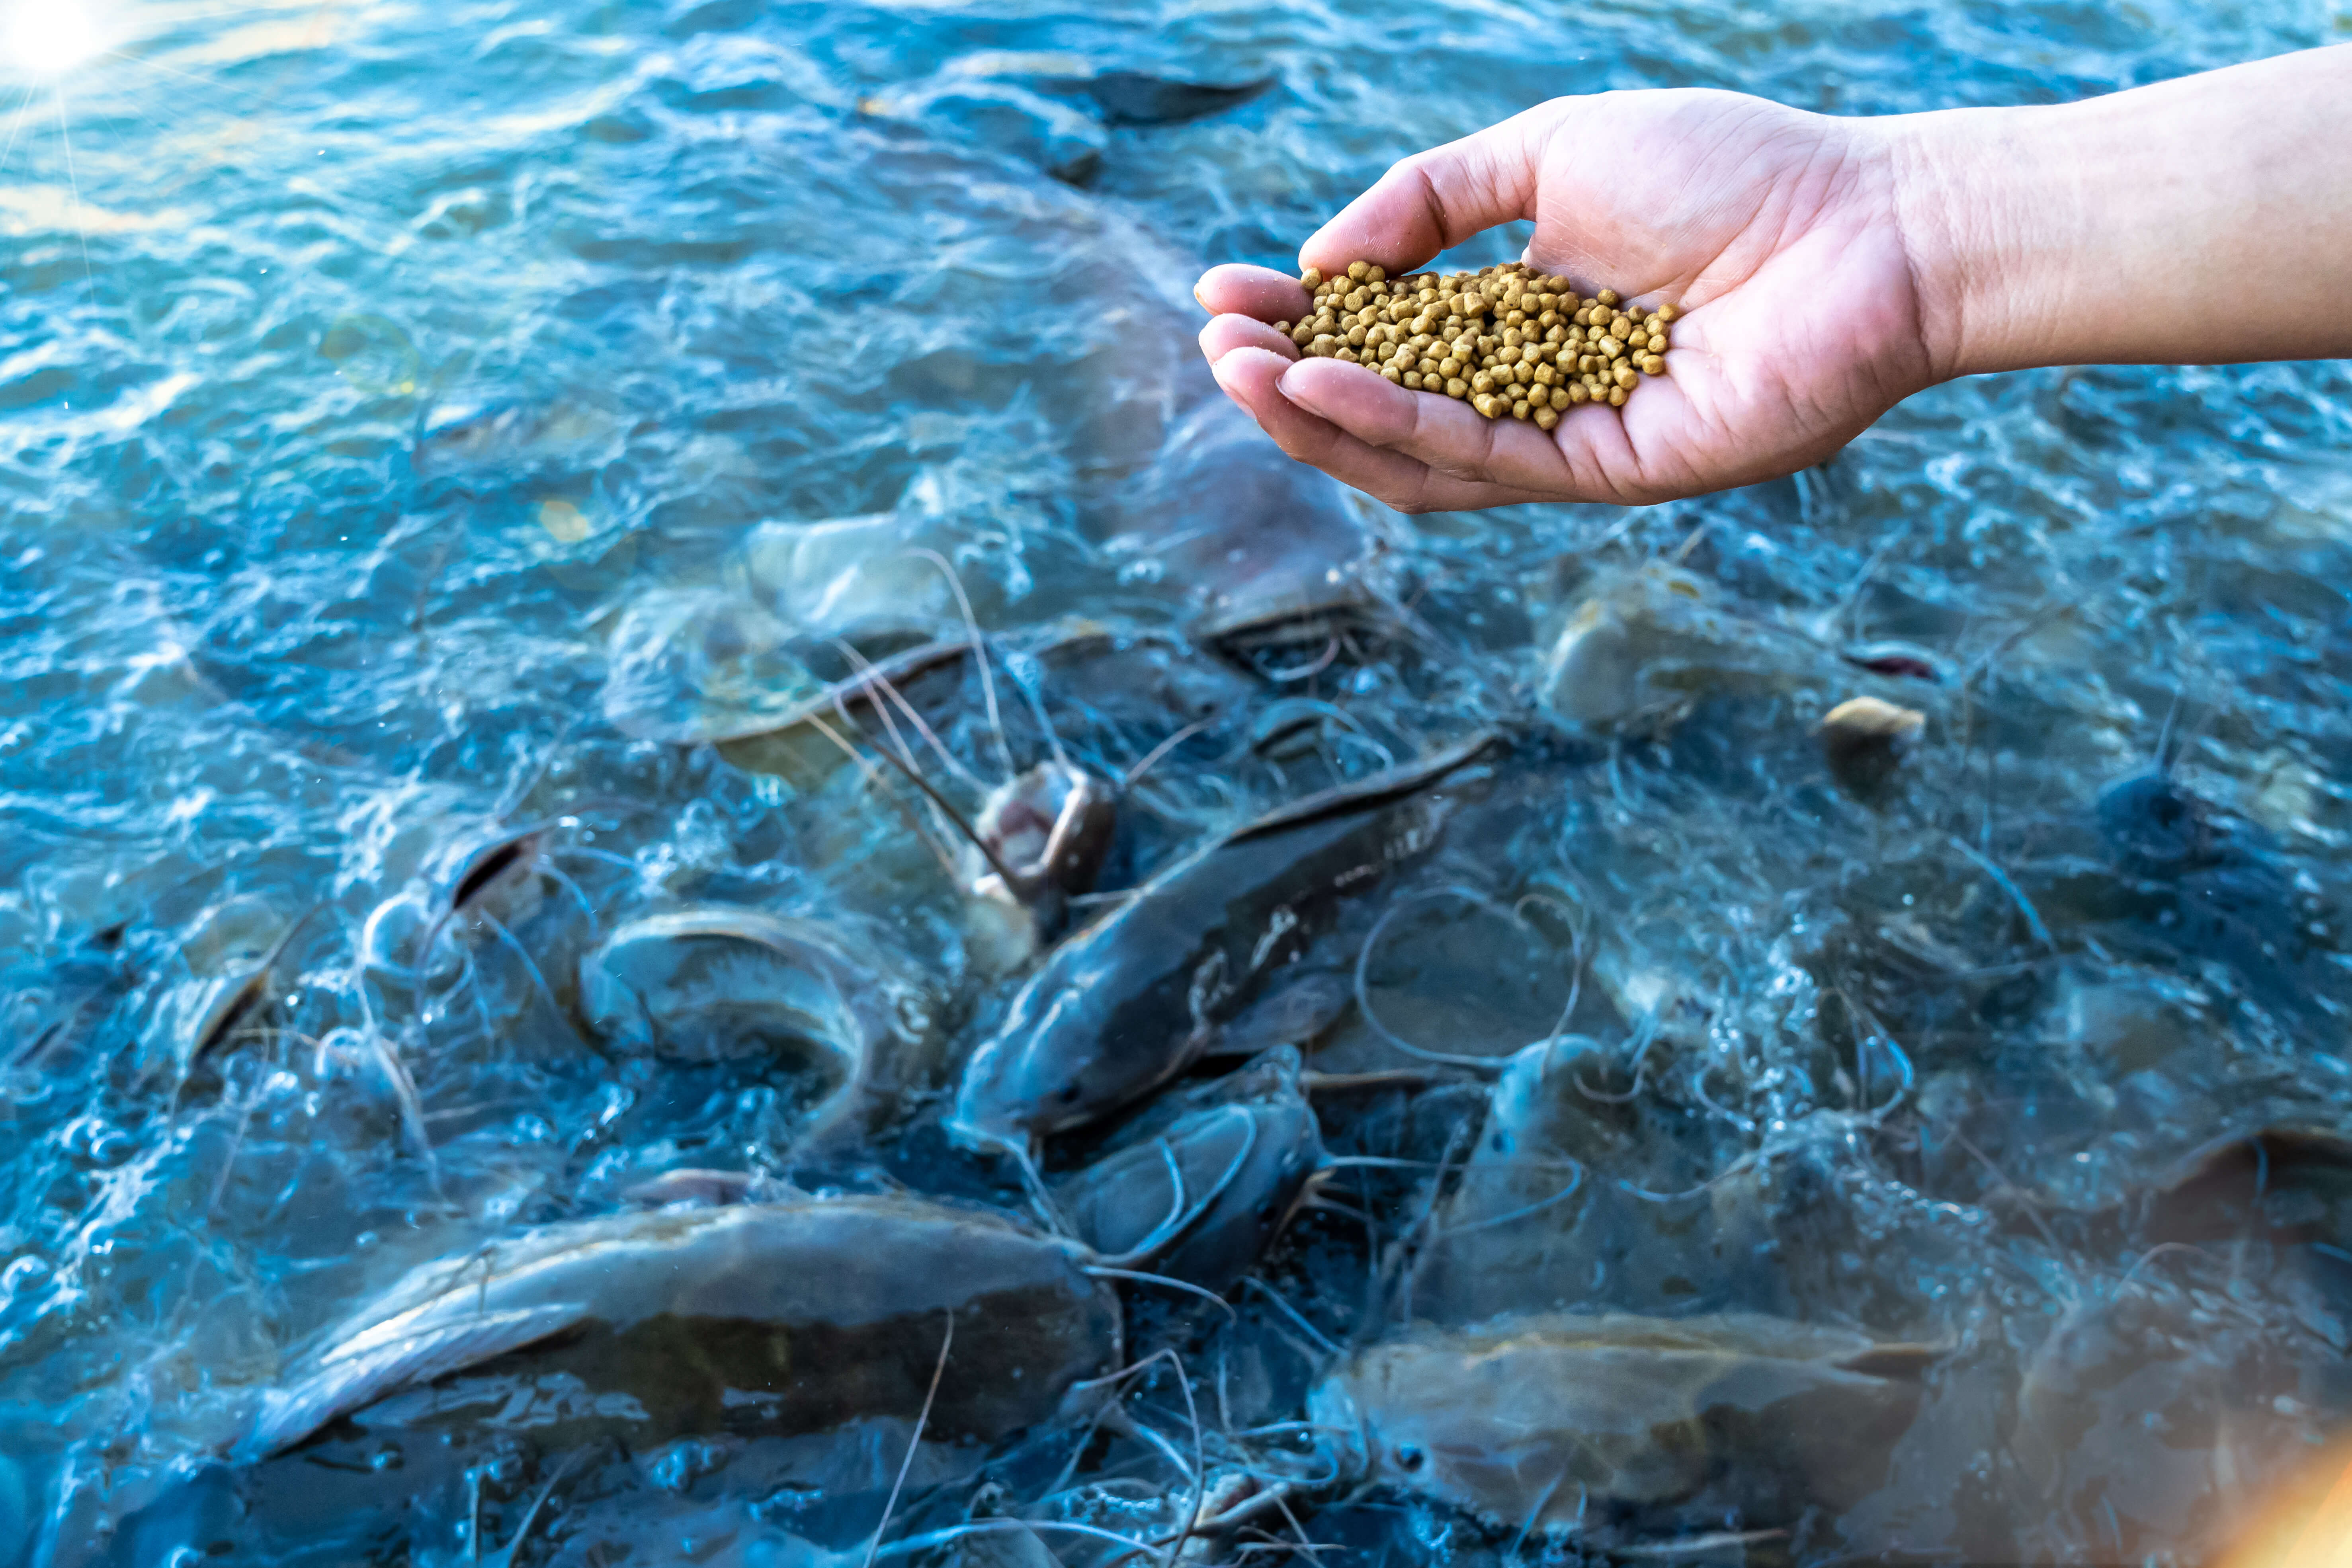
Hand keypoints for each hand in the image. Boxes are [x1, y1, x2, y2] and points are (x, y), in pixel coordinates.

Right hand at [1194, 90, 1937, 511]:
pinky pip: (1482, 459)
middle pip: (1385, 409)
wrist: (1866, 224)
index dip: (1300, 321)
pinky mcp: (1607, 469)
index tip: (1223, 295)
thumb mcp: (1552, 149)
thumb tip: (1328, 256)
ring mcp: (1569, 438)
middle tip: (1216, 347)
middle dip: (1289, 382)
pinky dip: (1396, 424)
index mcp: (1522, 319)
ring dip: (1319, 416)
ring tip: (1243, 370)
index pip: (1385, 338)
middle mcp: (1536, 391)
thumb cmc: (1733, 171)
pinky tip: (1327, 383)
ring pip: (1417, 455)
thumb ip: (1435, 198)